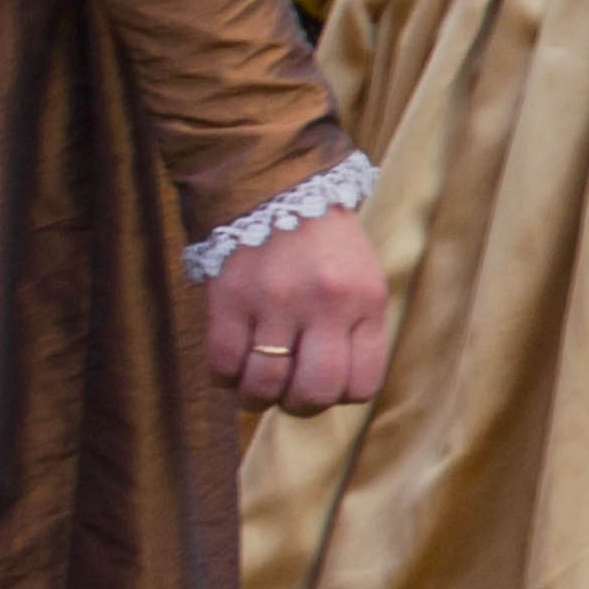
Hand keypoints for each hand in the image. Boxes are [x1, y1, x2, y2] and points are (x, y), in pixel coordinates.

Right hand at [206, 208, 388, 414]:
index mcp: (365, 304)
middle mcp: (323, 306)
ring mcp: (274, 301)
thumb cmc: (324, 242)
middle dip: (300, 406)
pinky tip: (230, 367)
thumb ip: (356, 331)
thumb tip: (335, 390)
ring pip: (264, 384)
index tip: (326, 385)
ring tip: (255, 391)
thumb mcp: (362, 280)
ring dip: (257, 398)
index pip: (361, 386)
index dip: (340, 396)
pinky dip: (224, 376)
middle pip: (314, 393)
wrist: (274, 182)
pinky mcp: (230, 294)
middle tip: (288, 397)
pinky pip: (223, 360)